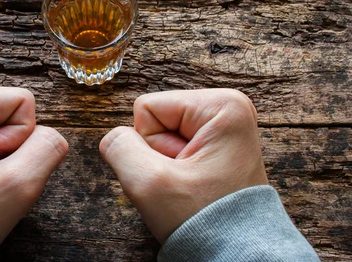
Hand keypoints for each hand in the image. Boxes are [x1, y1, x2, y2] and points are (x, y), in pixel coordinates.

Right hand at [100, 89, 267, 242]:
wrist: (236, 256)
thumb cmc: (206, 223)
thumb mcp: (150, 184)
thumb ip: (120, 148)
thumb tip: (114, 138)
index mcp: (222, 105)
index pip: (148, 108)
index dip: (151, 144)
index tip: (179, 171)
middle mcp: (228, 109)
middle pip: (156, 119)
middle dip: (159, 155)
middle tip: (184, 183)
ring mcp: (224, 127)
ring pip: (162, 136)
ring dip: (166, 166)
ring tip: (191, 187)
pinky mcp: (218, 145)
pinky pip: (174, 147)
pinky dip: (176, 171)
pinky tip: (194, 188)